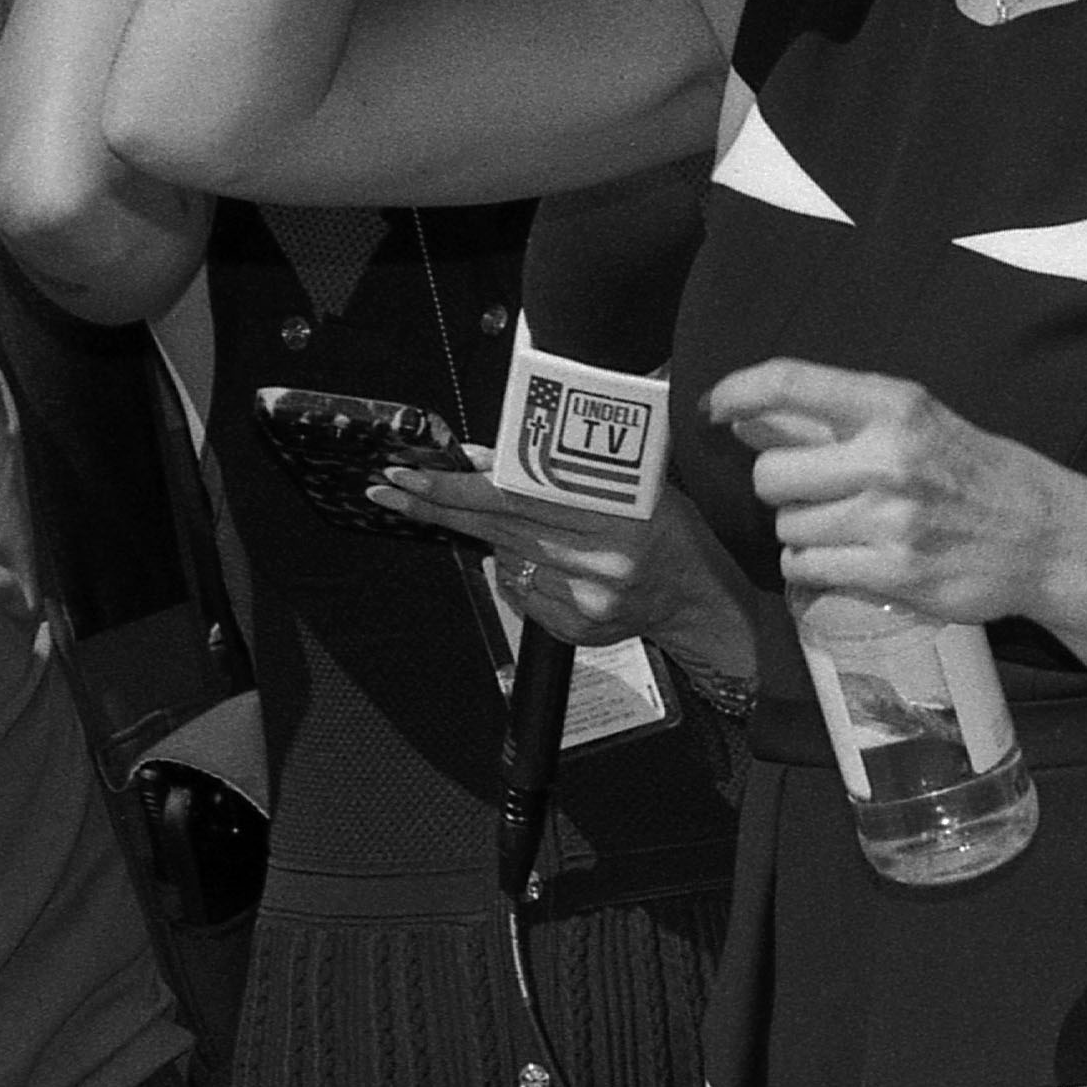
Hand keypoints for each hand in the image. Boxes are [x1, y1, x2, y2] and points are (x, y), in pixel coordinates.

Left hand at [379, 461, 772, 690]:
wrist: (699, 601)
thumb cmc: (666, 531)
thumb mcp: (625, 483)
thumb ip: (553, 472)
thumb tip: (480, 460)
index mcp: (615, 511)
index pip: (515, 494)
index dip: (454, 485)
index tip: (408, 473)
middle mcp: (600, 557)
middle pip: (494, 525)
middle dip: (435, 505)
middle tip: (387, 489)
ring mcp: (587, 597)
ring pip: (504, 559)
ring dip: (489, 538)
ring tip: (509, 526)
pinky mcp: (578, 626)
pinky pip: (520, 593)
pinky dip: (515, 573)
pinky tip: (539, 564)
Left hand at [704, 362, 1086, 639]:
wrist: (1048, 538)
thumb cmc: (976, 474)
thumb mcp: (918, 424)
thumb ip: (836, 421)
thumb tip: (746, 419)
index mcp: (894, 406)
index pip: (789, 382)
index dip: (737, 391)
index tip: (713, 408)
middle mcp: (889, 458)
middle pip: (772, 473)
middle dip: (781, 487)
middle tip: (814, 493)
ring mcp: (891, 519)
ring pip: (788, 527)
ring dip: (801, 531)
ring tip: (843, 529)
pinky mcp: (895, 571)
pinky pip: (810, 568)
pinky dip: (813, 566)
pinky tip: (843, 558)